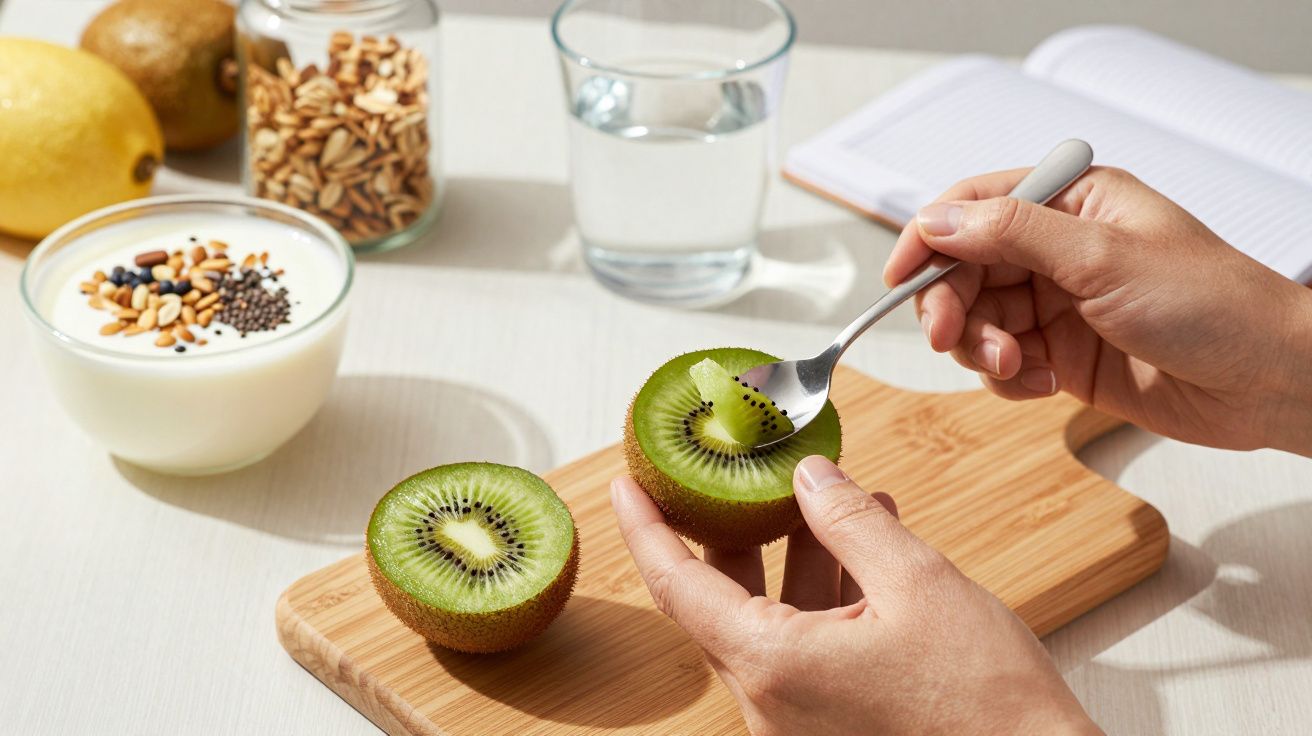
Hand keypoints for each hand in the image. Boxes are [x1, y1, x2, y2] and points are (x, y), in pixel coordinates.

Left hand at [612, 456, 1100, 735]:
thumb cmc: (986, 704)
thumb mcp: (916, 583)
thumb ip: (850, 521)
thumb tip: (808, 477)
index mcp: (773, 665)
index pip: (677, 585)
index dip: (645, 527)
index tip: (625, 483)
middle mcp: (770, 702)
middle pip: (722, 599)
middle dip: (736, 528)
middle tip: (738, 474)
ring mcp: (798, 720)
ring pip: (772, 619)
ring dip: (797, 555)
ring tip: (833, 496)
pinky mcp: (829, 726)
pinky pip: (807, 646)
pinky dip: (827, 595)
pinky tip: (867, 545)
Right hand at [884, 167, 1311, 454]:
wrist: (1266, 384)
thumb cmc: (1214, 306)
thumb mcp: (1103, 258)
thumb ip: (1012, 234)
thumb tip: (936, 222)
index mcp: (1071, 203)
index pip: (973, 206)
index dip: (928, 239)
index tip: (898, 277)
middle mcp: (1058, 249)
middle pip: (964, 269)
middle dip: (953, 306)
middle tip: (952, 338)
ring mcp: (1058, 304)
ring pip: (977, 320)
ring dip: (982, 349)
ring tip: (1016, 369)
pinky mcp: (1060, 355)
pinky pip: (1001, 364)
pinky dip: (1008, 379)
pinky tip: (1041, 385)